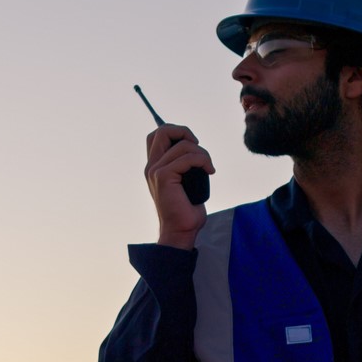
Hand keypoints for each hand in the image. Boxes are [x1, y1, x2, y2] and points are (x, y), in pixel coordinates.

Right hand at [144, 124, 214, 248]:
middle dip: (185, 132)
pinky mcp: (163, 177)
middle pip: (163, 130)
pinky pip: (187, 158)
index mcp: (155, 166)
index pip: (157, 135)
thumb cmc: (186, 210)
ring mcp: (155, 171)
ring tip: (209, 168)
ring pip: (182, 145)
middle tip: (199, 151)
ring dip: (202, 153)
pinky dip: (203, 161)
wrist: (180, 231)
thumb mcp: (186, 182)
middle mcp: (152, 166)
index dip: (176, 132)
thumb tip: (198, 151)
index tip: (193, 146)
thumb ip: (186, 166)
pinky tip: (210, 172)